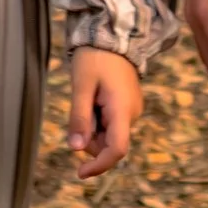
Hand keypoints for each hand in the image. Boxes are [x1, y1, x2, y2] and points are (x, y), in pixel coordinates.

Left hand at [66, 47, 141, 179]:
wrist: (112, 34)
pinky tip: (93, 98)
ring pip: (108, 134)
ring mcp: (132, 109)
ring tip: (87, 97)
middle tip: (79, 107)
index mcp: (122, 110)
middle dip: (90, 137)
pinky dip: (98, 118)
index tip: (80, 172)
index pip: (117, 150)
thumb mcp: (82, 86)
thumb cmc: (95, 57)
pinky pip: (111, 122)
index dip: (99, 166)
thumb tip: (76, 149)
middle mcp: (132, 114)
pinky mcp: (128, 105)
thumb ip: (79, 118)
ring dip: (93, 126)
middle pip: (109, 143)